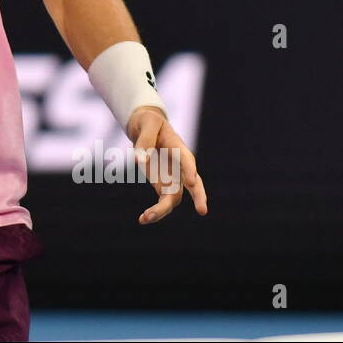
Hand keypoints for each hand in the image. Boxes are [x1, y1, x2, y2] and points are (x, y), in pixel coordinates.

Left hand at [126, 106, 208, 225]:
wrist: (146, 128)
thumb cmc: (149, 122)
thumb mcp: (146, 123)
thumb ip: (144, 141)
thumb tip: (139, 161)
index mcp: (178, 147)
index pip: (187, 160)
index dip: (190, 170)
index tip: (192, 181)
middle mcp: (180, 166)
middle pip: (194, 184)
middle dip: (198, 197)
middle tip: (202, 211)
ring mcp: (173, 178)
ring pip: (174, 198)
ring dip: (162, 210)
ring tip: (145, 218)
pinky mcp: (163, 185)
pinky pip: (162, 202)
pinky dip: (155, 212)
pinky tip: (142, 219)